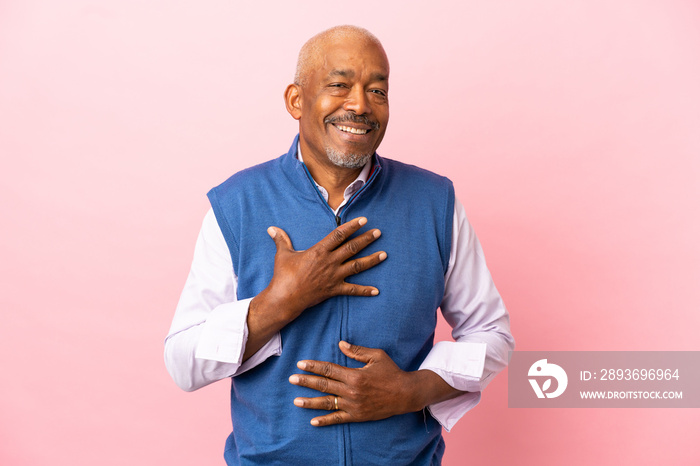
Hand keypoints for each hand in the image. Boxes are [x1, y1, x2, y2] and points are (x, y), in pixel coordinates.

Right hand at [244, 218, 385, 360]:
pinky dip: (364, 290)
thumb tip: (271, 228)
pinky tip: (376, 291)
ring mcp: (333, 276)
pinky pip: (352, 290)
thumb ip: (281, 240)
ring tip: (384, 254)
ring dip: (371, 260)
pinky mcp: (334, 289)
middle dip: (366, 239)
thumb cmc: (283, 275)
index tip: (364, 220)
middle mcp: (329, 262)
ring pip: (357, 266)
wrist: (285, 298)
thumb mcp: (282, 254)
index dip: (352, 226)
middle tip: (378, 232)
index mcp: (319, 251)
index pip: (339, 235)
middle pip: (352, 248)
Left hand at [289, 341, 425, 425]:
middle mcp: (351, 391)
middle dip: (305, 382)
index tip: (300, 364)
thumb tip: (340, 344)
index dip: (313, 366)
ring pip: (327, 403)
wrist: (405, 394)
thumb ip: (357, 351)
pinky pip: (338, 419)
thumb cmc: (391, 372)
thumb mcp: (376, 356)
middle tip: (291, 379)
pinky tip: (313, 421)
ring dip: (310, 402)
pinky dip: (325, 421)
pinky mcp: (357, 416)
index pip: (328, 369)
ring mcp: (353, 405)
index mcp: (354, 375)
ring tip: (296, 400)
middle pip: (323, 385)